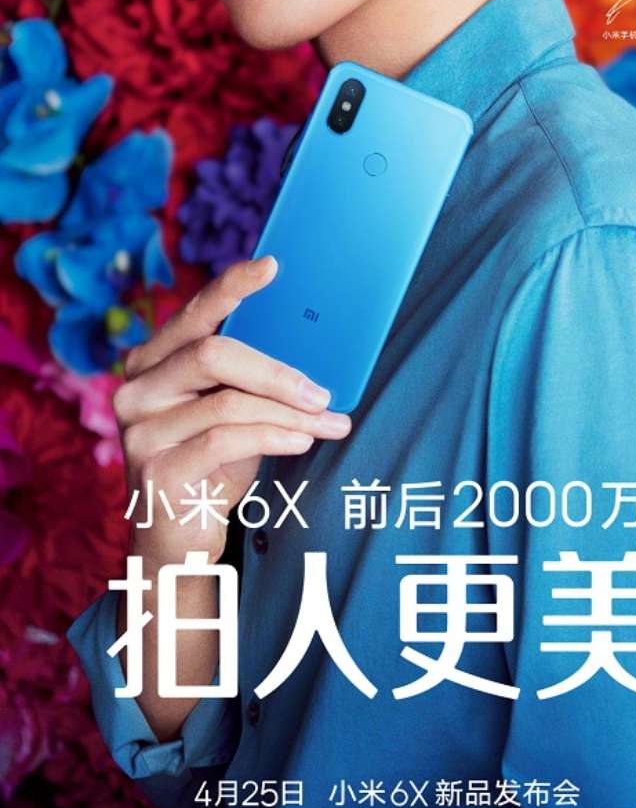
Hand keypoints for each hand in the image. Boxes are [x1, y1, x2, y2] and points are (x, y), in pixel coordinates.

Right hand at [112, 255, 350, 568]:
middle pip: (213, 354)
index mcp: (153, 361)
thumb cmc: (213, 464)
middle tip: (322, 391)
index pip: (195, 313)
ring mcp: (140, 431)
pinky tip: (301, 440)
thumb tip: (316, 354)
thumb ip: (251, 379)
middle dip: (278, 371)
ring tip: (327, 423)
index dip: (232, 286)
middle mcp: (136, 389)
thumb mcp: (232, 411)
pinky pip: (225, 441)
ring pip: (227, 401)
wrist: (180, 540)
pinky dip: (273, 436)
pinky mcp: (155, 471)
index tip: (273, 266)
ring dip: (289, 412)